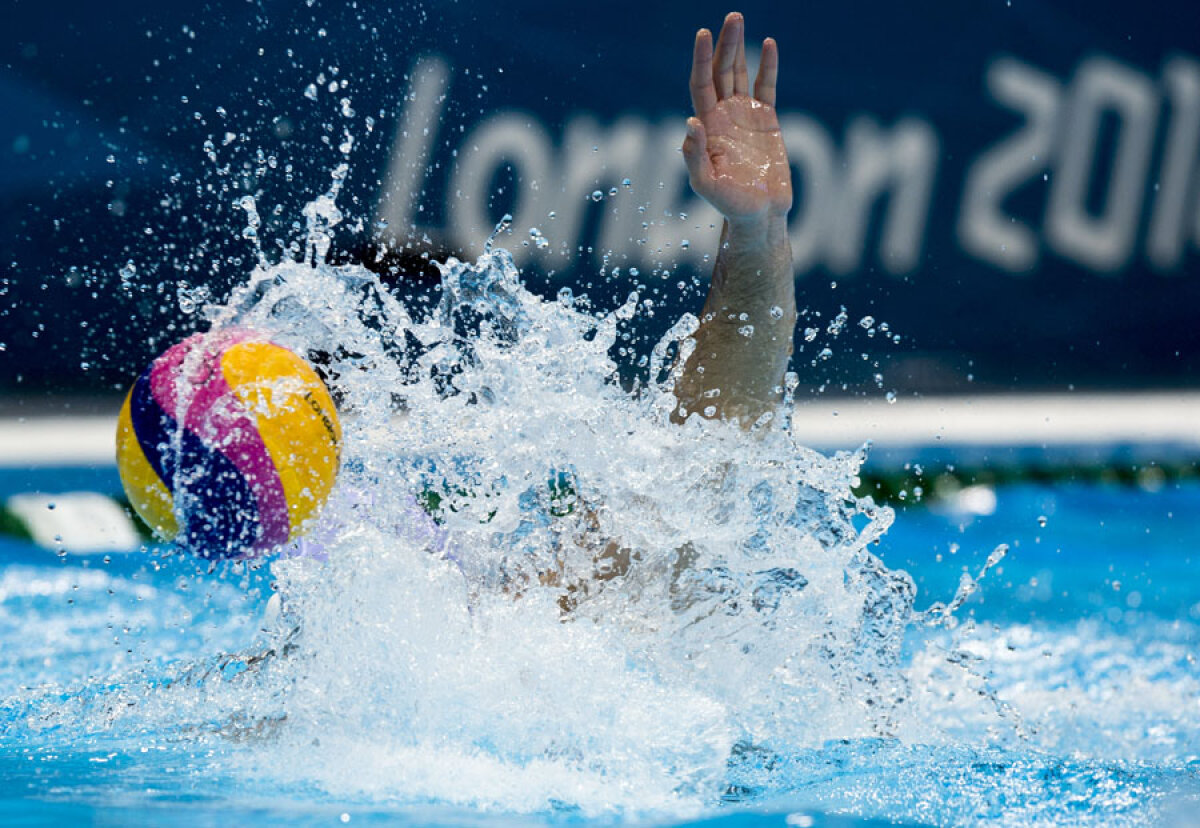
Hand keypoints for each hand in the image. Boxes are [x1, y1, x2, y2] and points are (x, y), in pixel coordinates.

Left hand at [683, 13, 791, 224]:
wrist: (761, 215)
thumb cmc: (731, 205)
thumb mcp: (707, 185)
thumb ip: (696, 156)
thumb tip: (691, 122)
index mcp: (708, 127)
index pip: (701, 85)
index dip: (701, 60)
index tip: (703, 34)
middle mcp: (723, 116)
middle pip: (720, 72)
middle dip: (724, 44)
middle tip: (731, 16)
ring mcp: (744, 115)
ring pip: (739, 73)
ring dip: (739, 47)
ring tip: (738, 19)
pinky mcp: (767, 120)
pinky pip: (766, 86)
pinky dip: (767, 66)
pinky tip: (767, 44)